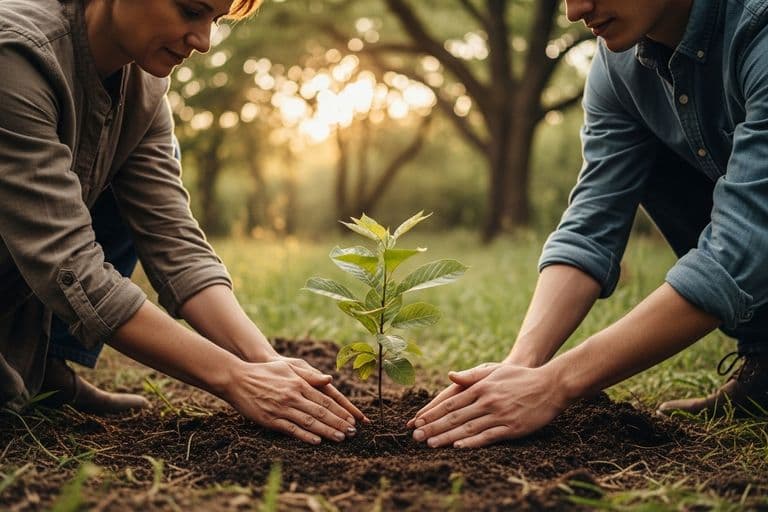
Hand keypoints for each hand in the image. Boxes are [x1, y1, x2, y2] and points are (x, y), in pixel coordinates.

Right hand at [226, 359, 360, 444]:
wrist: (237, 378)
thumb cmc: (265, 371)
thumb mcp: (288, 368)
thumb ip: (309, 375)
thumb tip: (329, 379)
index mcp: (299, 384)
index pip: (325, 399)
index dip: (340, 410)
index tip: (353, 419)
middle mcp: (293, 396)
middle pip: (321, 412)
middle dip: (339, 423)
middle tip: (353, 432)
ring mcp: (281, 408)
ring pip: (309, 422)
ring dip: (327, 431)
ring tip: (341, 438)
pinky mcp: (270, 419)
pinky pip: (291, 429)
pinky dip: (305, 435)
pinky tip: (317, 441)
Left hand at [408, 363, 567, 447]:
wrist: (550, 385)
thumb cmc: (520, 377)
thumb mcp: (495, 371)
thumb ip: (471, 376)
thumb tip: (450, 376)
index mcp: (481, 387)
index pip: (451, 402)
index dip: (433, 413)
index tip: (418, 421)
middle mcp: (487, 401)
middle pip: (454, 417)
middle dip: (433, 427)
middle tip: (415, 436)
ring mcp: (499, 415)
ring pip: (467, 428)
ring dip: (447, 437)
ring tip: (430, 444)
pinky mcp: (512, 428)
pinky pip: (488, 437)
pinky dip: (472, 442)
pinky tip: (458, 446)